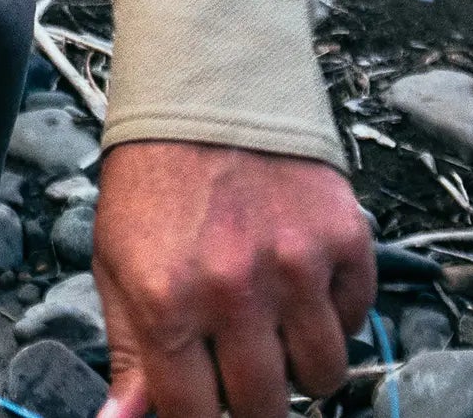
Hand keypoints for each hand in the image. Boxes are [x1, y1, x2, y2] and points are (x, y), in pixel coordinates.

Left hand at [94, 140, 373, 417]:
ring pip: (322, 375)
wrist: (204, 87)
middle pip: (266, 408)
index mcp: (167, 297)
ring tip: (273, 321)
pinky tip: (301, 280)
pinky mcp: (342, 238)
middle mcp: (234, 289)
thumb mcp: (116, 258)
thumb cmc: (154, 173)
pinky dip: (334, 313)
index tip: (204, 404)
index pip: (193, 415)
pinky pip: (356, 318)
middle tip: (241, 364)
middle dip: (252, 399)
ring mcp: (295, 265)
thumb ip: (127, 351)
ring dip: (300, 362)